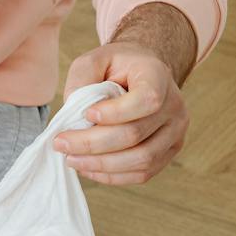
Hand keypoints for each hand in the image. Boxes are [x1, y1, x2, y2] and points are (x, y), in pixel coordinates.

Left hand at [55, 41, 188, 185]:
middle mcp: (174, 105)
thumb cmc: (114, 67)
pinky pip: (142, 173)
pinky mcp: (168, 152)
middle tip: (61, 144)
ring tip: (71, 159)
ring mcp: (175, 131)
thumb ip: (82, 78)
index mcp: (158, 76)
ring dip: (100, 164)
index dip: (114, 113)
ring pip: (141, 159)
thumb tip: (72, 112)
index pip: (146, 100)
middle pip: (135, 134)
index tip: (86, 115)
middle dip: (92, 144)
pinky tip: (88, 168)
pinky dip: (112, 176)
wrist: (140, 76)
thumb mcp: (94, 60)